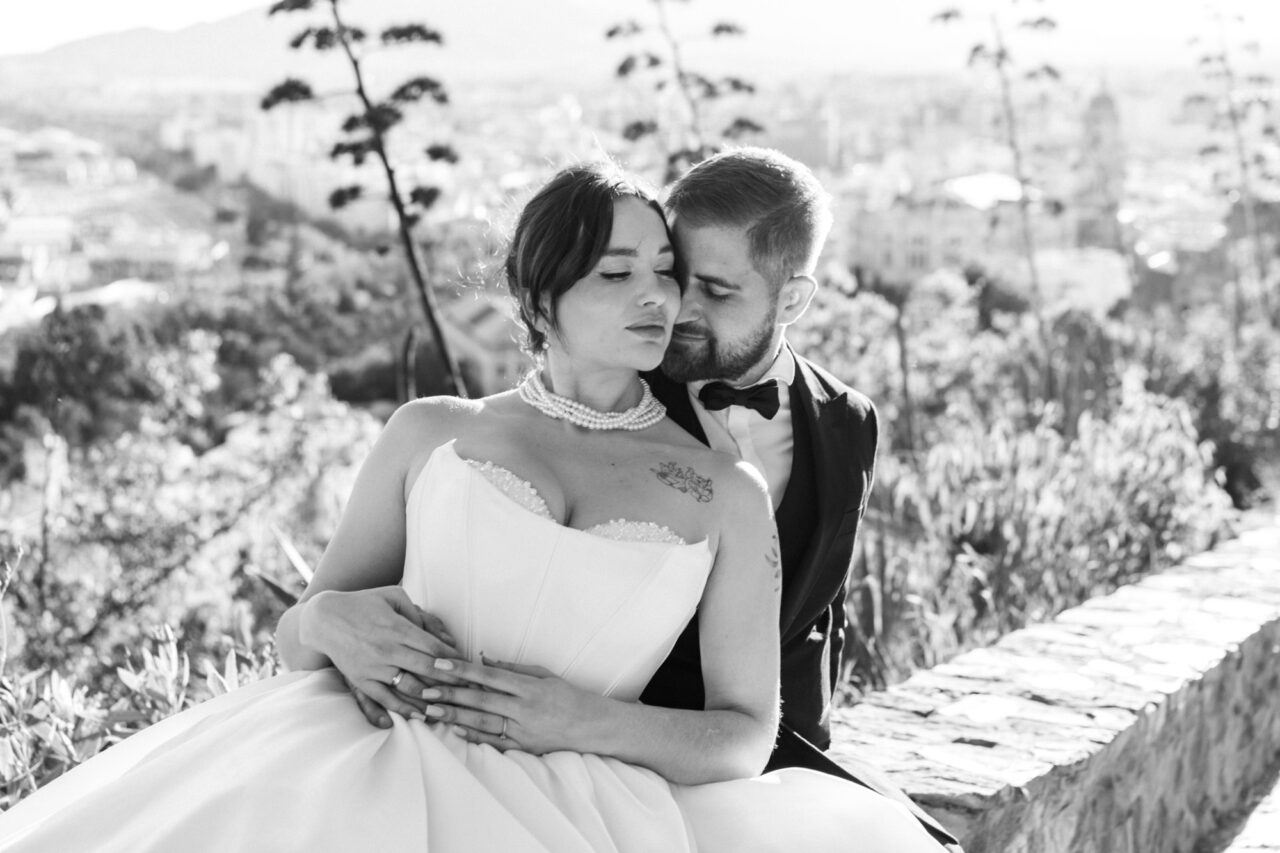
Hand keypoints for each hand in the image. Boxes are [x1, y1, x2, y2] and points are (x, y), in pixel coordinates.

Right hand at [300, 587, 461, 725]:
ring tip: (452, 708)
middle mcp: (387, 649)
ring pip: (409, 688)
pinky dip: (404, 709)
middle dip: (452, 682)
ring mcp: (373, 667)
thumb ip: (420, 614)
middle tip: (471, 691)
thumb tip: (443, 638)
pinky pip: (384, 699)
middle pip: (427, 670)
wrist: (323, 618)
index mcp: (397, 628)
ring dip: (432, 699)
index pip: (433, 648)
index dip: (454, 660)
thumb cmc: (364, 603)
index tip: (469, 668)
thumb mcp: (393, 597)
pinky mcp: (360, 680)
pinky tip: (420, 716)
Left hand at [420, 656, 603, 754]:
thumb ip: (513, 668)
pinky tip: (455, 729)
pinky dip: (473, 735)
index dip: (463, 669)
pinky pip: (494, 742)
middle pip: (481, 699)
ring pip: (483, 721)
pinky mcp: (523, 747)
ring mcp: (523, 730)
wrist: (590, 726)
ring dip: (455, 715)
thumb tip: (484, 660)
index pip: (489, 676)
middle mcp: (524, 708)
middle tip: (426, 689)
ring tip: (432, 710)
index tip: (440, 664)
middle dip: (451, 693)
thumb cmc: (566, 696)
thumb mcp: (544, 674)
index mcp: (529, 687)